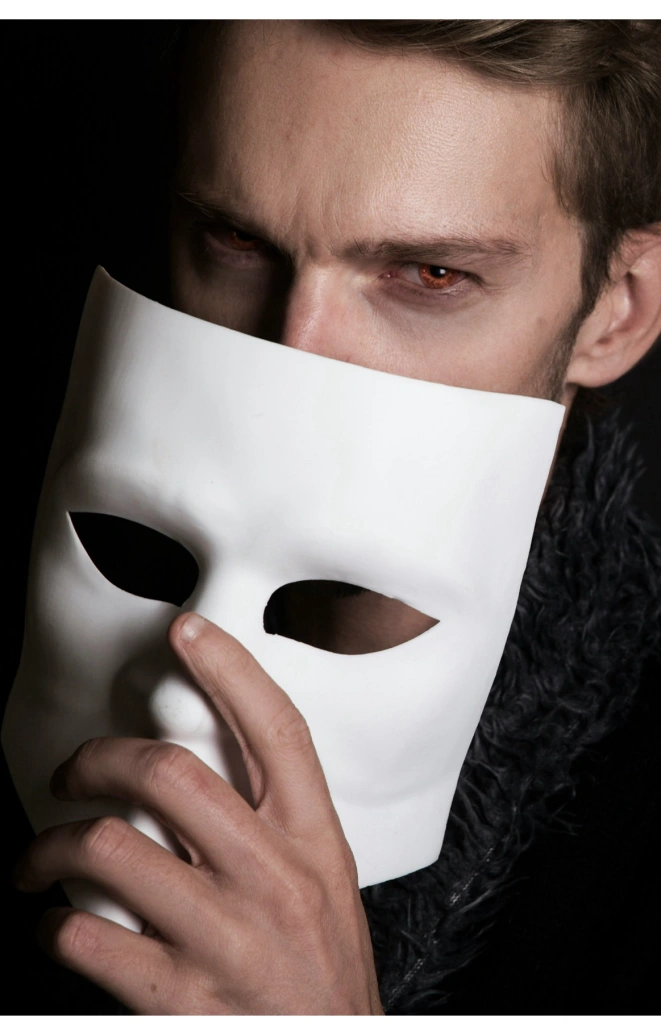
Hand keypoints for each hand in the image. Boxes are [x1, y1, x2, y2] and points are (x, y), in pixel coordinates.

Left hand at [13, 612, 383, 1013]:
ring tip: (36, 859)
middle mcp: (273, 879)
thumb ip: (275, 823)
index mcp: (314, 841)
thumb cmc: (326, 968)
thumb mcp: (324, 880)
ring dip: (51, 847)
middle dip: (99, 758)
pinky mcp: (182, 1000)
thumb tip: (199, 766)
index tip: (185, 630)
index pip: (277, 732)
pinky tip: (52, 928)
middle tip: (70, 771)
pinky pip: (87, 940)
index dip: (230, 669)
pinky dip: (51, 928)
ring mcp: (227, 938)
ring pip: (111, 851)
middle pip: (171, 775)